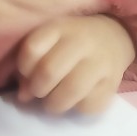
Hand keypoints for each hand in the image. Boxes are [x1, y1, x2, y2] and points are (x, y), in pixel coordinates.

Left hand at [17, 14, 135, 114]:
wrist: (113, 37)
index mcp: (60, 27)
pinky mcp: (112, 84)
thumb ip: (30, 65)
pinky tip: (76, 100)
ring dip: (54, 104)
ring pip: (70, 91)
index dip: (23, 68)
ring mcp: (100, 62)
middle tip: (39, 92)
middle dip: (37, 89)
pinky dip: (77, 108)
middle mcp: (82, 41)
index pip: (32, 49)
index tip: (27, 73)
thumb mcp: (48, 41)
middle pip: (49, 71)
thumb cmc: (70, 42)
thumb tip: (23, 97)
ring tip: (54, 102)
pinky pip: (89, 105)